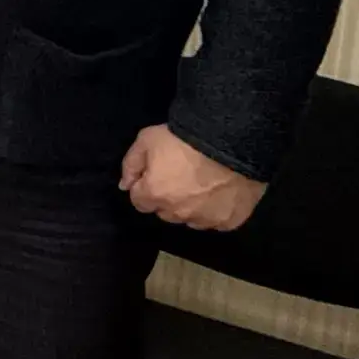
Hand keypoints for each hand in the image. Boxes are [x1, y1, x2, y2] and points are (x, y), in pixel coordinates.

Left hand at [120, 124, 265, 230]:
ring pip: (192, 219)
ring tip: (206, 184)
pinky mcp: (230, 221)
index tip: (159, 173)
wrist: (233, 138)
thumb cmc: (185, 136)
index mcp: (154, 195)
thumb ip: (131, 164)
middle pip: (166, 212)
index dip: (148, 187)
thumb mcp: (148, 139)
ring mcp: (205, 219)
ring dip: (193, 207)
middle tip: (184, 176)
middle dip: (169, 198)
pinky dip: (218, 211)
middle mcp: (177, 213)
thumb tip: (125, 186)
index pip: (140, 201)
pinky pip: (218, 221)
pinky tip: (224, 193)